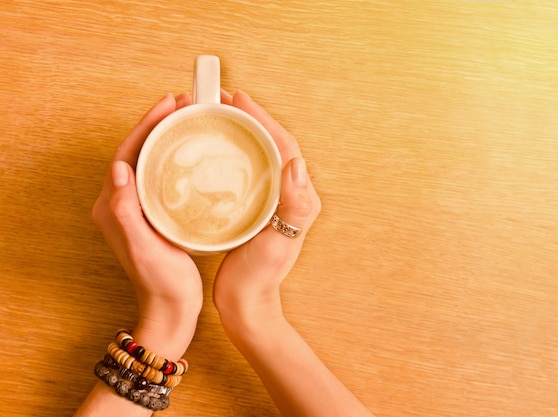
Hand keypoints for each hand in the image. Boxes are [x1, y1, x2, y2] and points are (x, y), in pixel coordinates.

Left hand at [91, 93, 201, 350]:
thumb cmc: (161, 281)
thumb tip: (118, 168)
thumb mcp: (143, 246)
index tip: (168, 104)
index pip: (126, 154)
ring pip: (151, 161)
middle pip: (138, 152)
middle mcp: (121, 202)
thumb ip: (126, 210)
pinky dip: (176, 158)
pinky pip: (163, 176)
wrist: (172, 308)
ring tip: (190, 119)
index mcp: (112, 206)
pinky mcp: (155, 214)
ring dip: (168, 137)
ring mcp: (138, 208)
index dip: (145, 125)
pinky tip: (194, 152)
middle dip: (158, 125)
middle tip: (185, 103)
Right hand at [213, 91, 321, 329]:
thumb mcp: (277, 243)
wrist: (246, 303)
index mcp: (299, 197)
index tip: (239, 100)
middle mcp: (288, 195)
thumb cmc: (260, 276)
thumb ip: (294, 206)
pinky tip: (212, 150)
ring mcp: (270, 202)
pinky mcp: (254, 209)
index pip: (284, 146)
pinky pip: (245, 172)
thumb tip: (296, 163)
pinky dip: (231, 155)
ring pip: (257, 156)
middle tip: (221, 100)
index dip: (263, 120)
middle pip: (271, 145)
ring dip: (240, 133)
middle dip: (250, 120)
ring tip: (215, 116)